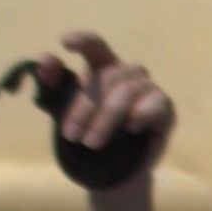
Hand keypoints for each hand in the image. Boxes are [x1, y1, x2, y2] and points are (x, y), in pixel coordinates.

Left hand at [37, 30, 174, 185]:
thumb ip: (52, 83)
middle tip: (70, 135)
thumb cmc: (88, 132)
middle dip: (85, 106)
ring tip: (91, 144)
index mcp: (103, 66)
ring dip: (105, 119)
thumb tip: (45, 59)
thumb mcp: (62, 108)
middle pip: (107, 76)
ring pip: (126, 91)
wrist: (111, 169)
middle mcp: (127, 73)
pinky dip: (140, 114)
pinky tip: (130, 128)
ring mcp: (148, 88)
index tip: (65, 43)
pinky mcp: (165, 108)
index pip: (96, 45)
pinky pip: (154, 104)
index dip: (83, 41)